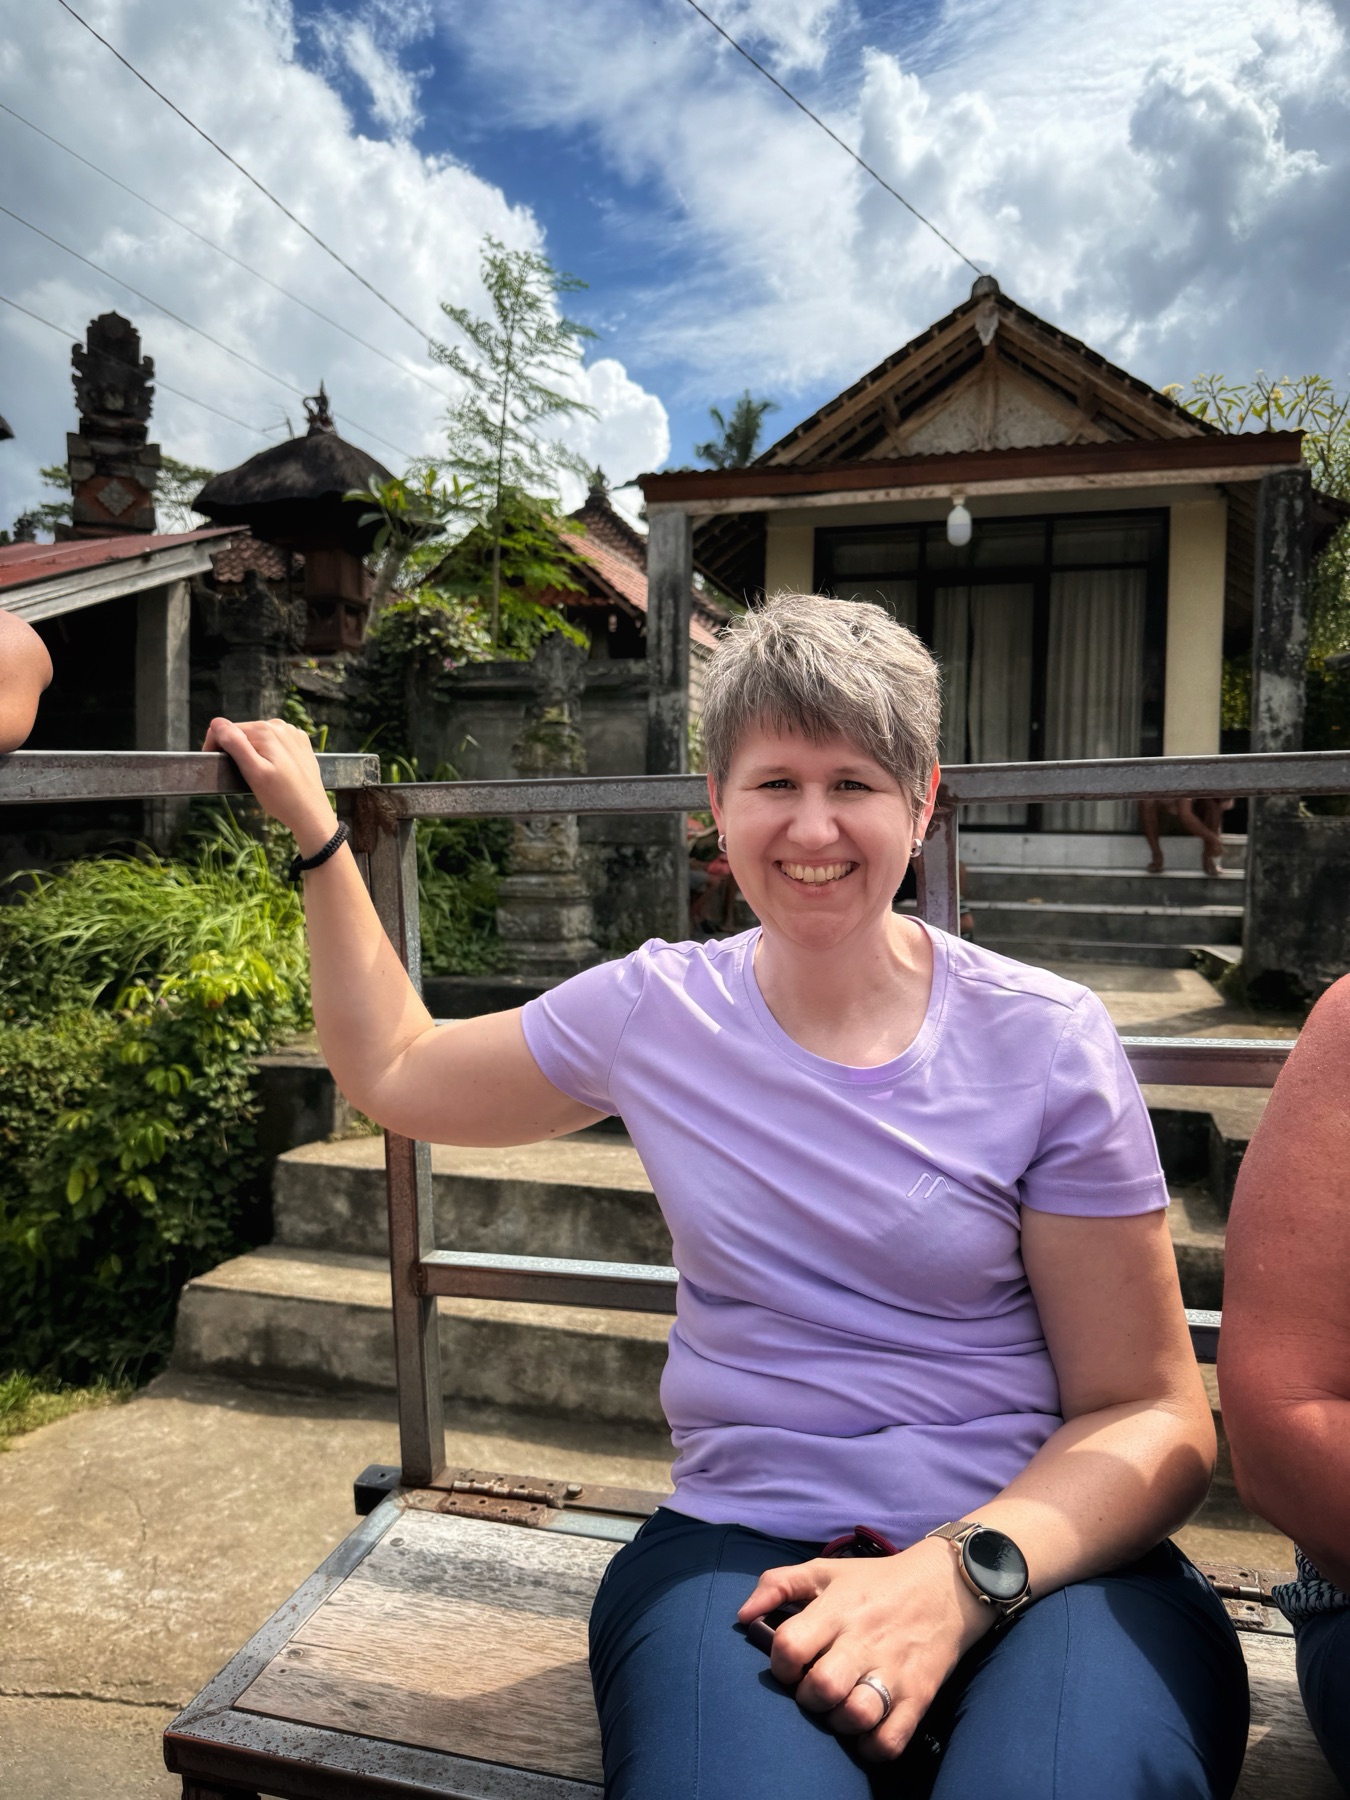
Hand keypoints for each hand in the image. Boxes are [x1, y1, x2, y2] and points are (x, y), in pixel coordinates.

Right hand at [202, 716, 336, 855]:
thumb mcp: (253, 772)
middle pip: (243, 733)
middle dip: (236, 751)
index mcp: (264, 730)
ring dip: (253, 754)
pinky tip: (275, 772)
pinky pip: (275, 744)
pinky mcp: (299, 743)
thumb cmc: (281, 797)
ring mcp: (292, 734)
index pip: (225, 729)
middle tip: (244, 776)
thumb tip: (217, 724)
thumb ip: (235, 744)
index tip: (220, 766)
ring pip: (258, 738)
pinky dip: (269, 755)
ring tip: (261, 776)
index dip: (217, 747)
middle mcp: (279, 726)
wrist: (311, 813)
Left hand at [738, 1537, 992, 1760]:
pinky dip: (871, 1746)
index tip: (790, 1665)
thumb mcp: (825, 1570)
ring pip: (855, 1716)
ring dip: (839, 1722)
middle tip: (816, 1690)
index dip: (780, 1664)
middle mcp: (864, 1640)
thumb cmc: (875, 1582)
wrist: (946, 1586)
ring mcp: (894, 1671)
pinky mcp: (920, 1695)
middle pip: (822, 1688)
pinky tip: (866, 1729)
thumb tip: (742, 1616)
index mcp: (837, 1608)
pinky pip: (890, 1740)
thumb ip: (777, 1584)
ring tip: (840, 1708)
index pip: (790, 1645)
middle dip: (808, 1698)